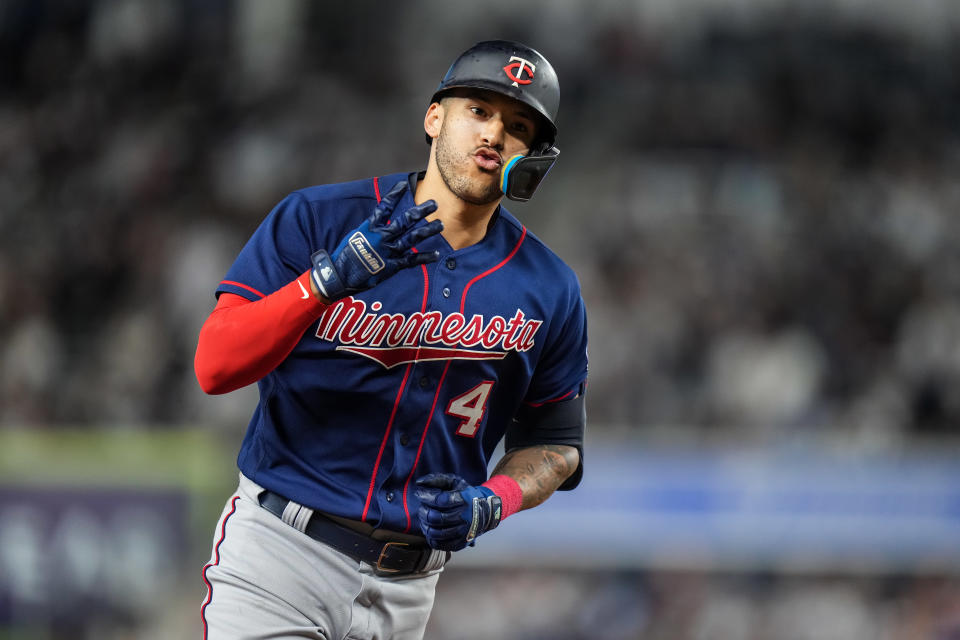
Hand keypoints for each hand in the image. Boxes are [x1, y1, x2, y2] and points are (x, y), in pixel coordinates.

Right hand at [311, 181, 442, 300]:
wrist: (339, 276)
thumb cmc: (345, 256)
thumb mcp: (355, 236)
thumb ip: (371, 230)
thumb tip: (380, 222)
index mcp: (370, 227)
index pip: (384, 207)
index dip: (394, 195)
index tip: (404, 184)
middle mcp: (381, 237)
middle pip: (405, 221)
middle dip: (420, 211)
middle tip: (433, 203)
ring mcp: (388, 251)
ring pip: (412, 238)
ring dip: (428, 230)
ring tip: (440, 224)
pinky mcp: (392, 266)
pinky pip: (412, 260)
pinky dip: (425, 257)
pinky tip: (437, 254)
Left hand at [415, 473, 501, 550]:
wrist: (487, 511)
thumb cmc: (466, 495)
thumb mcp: (455, 481)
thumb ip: (437, 479)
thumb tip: (419, 483)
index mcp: (463, 500)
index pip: (439, 500)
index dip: (425, 497)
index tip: (420, 494)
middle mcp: (464, 517)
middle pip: (435, 518)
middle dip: (423, 511)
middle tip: (422, 507)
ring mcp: (462, 532)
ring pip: (435, 533)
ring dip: (424, 525)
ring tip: (425, 518)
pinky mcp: (460, 543)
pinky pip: (439, 544)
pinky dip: (430, 538)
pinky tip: (431, 529)